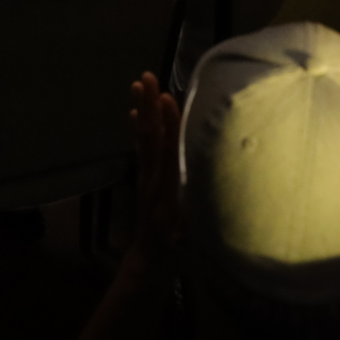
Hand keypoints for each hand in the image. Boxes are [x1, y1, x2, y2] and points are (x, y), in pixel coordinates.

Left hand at [124, 71, 182, 265]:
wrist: (150, 263)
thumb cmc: (176, 250)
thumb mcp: (189, 231)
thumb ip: (196, 207)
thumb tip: (207, 173)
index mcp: (167, 190)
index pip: (167, 152)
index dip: (168, 124)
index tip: (166, 98)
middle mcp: (153, 179)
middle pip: (150, 138)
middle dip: (148, 107)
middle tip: (144, 77)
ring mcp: (146, 178)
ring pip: (143, 139)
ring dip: (141, 111)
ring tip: (137, 85)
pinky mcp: (144, 180)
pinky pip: (141, 149)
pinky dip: (139, 128)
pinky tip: (133, 113)